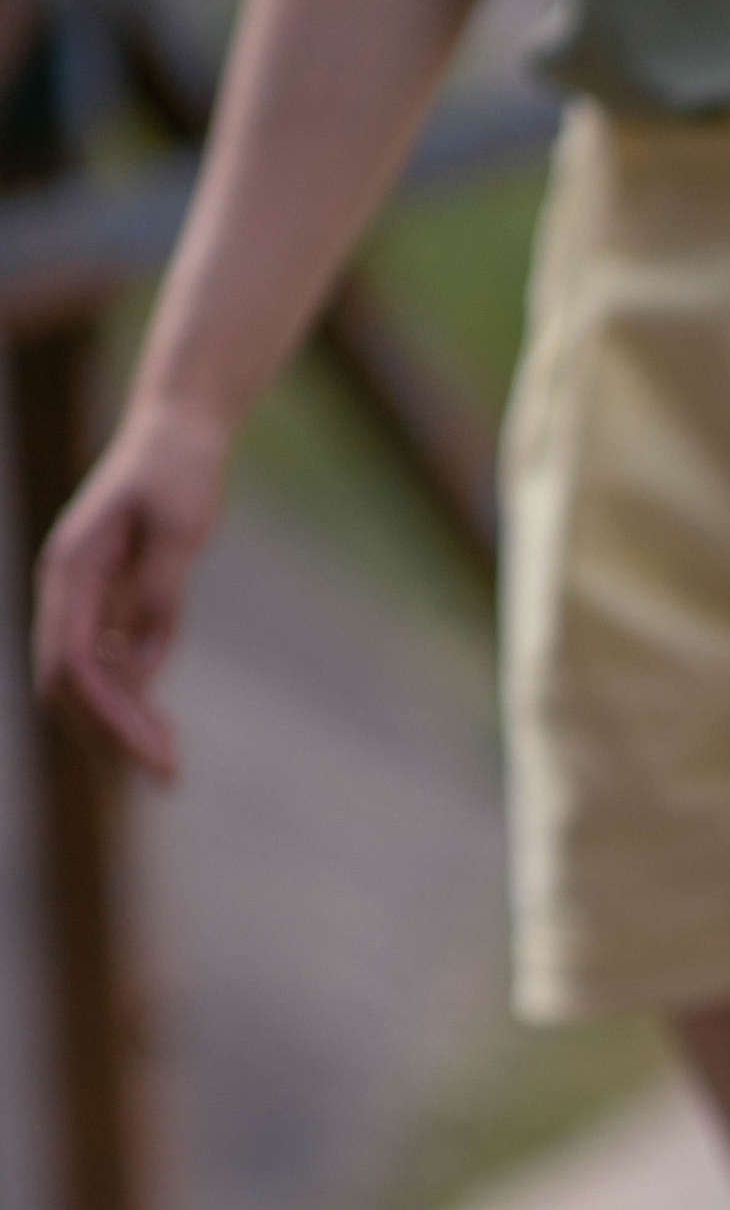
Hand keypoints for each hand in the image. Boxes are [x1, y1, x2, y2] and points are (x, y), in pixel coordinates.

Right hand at [32, 402, 230, 777]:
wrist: (178, 432)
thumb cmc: (180, 471)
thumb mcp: (182, 528)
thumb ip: (161, 594)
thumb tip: (141, 668)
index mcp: (72, 569)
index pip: (73, 665)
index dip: (109, 717)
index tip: (154, 755)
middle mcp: (66, 589)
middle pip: (69, 685)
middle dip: (112, 735)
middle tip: (169, 777)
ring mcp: (82, 598)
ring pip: (84, 683)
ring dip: (120, 726)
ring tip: (169, 766)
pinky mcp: (107, 602)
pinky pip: (106, 667)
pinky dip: (130, 702)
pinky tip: (162, 726)